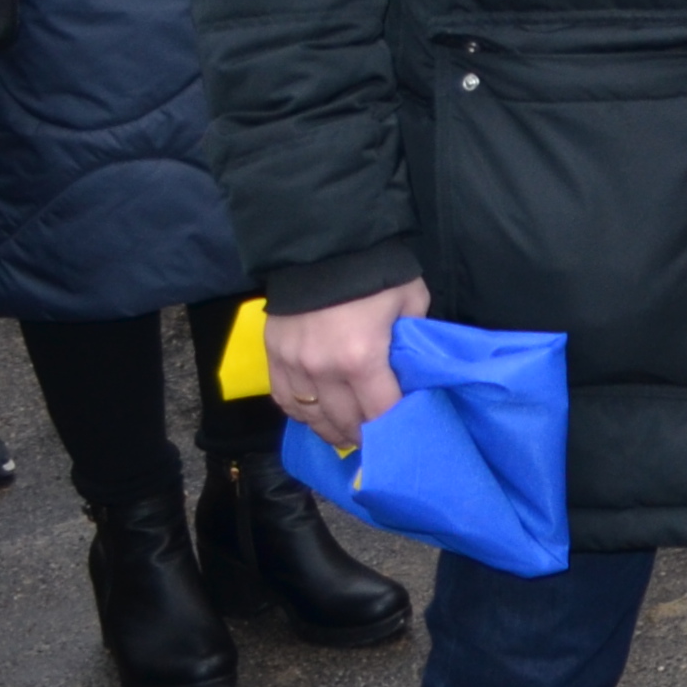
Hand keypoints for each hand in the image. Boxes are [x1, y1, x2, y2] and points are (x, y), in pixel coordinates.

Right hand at [263, 277, 432, 448]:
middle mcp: (324, 371)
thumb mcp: (411, 300)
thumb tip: (413, 367)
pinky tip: (314, 416)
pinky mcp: (273, 356)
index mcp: (362, 359)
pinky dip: (300, 413)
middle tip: (377, 443)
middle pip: (345, 422)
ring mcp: (293, 366)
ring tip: (346, 435)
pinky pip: (284, 400)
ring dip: (330, 431)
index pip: (380, 413)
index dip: (393, 429)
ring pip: (311, 418)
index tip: (403, 436)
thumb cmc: (375, 272)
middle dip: (364, 436)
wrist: (323, 243)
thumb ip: (413, 339)